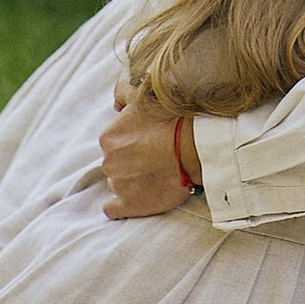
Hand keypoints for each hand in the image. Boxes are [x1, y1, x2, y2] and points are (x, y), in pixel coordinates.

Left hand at [100, 87, 203, 219]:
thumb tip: (116, 102)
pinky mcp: (129, 205)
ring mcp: (118, 185)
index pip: (114, 143)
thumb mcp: (144, 96)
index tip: (149, 142)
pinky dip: (122, 205)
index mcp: (109, 137)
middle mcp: (108, 161)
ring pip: (119, 183)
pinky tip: (138, 196)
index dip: (132, 142)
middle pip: (116, 163)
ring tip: (156, 174)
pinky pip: (113, 209)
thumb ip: (122, 94)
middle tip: (155, 157)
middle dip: (131, 161)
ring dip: (132, 180)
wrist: (196, 147)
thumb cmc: (173, 119)